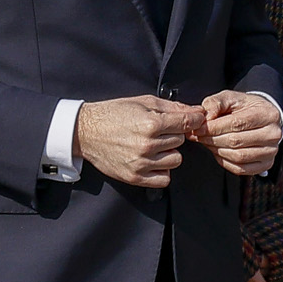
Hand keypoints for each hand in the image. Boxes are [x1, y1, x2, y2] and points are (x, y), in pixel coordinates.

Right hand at [74, 96, 206, 187]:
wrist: (86, 132)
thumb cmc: (113, 114)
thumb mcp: (143, 102)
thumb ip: (172, 107)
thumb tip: (196, 111)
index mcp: (150, 123)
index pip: (186, 123)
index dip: (193, 120)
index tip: (194, 120)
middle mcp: (147, 145)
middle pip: (180, 141)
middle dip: (173, 134)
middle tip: (159, 131)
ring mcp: (141, 163)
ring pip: (176, 160)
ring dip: (169, 152)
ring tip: (155, 146)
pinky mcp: (135, 177)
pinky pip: (164, 179)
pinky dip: (162, 170)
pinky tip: (153, 160)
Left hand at [194, 90, 281, 177]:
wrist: (261, 118)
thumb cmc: (245, 108)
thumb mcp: (231, 98)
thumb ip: (215, 103)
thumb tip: (205, 118)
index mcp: (267, 114)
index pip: (237, 123)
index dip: (214, 127)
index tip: (199, 128)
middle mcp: (273, 134)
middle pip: (236, 141)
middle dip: (212, 139)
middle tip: (199, 135)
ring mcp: (271, 151)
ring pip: (237, 156)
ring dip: (216, 151)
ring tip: (207, 142)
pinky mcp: (265, 164)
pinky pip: (240, 169)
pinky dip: (224, 162)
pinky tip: (218, 151)